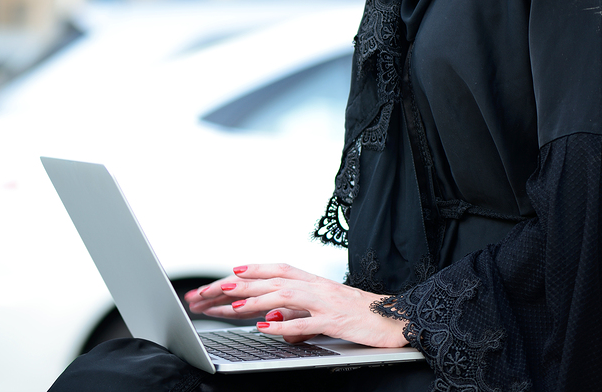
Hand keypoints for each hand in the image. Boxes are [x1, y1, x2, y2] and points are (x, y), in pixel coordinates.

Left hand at [185, 264, 407, 346]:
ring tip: (230, 305)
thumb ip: (294, 315)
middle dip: (236, 287)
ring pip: (283, 296)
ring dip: (255, 300)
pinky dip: (284, 326)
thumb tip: (270, 326)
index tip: (221, 278)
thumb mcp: (320, 311)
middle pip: (268, 281)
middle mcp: (313, 286)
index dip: (246, 273)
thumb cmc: (355, 313)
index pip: (271, 271)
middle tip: (209, 292)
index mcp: (309, 280)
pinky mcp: (334, 320)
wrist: (392, 318)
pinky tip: (266, 329)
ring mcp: (323, 302)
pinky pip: (306, 323)